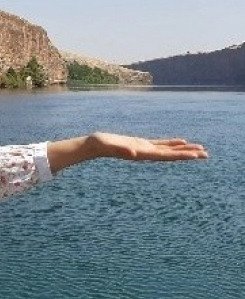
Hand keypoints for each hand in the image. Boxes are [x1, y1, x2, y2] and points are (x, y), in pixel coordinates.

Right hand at [89, 132, 207, 160]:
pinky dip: (172, 143)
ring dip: (183, 150)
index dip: (181, 155)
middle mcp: (146, 153)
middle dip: (188, 154)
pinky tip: (181, 142)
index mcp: (142, 154)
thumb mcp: (111, 146)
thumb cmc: (101, 145)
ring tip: (199, 149)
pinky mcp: (141, 144)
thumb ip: (122, 150)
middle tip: (206, 154)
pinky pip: (161, 144)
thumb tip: (133, 154)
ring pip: (168, 150)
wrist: (93, 146)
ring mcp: (145, 149)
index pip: (166, 156)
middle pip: (171, 155)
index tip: (196, 156)